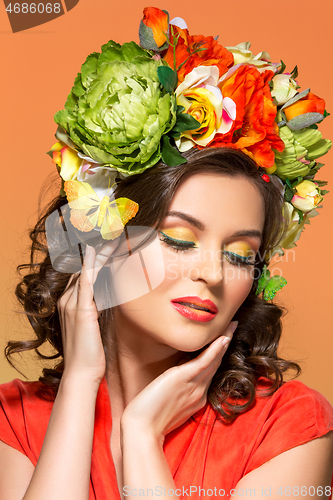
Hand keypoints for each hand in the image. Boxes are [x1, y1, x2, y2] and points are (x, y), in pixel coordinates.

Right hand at [57, 241, 117, 382]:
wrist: (81, 373)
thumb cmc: (89, 354)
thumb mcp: (93, 327)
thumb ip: (96, 311)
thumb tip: (108, 300)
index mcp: (70, 304)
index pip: (83, 274)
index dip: (95, 259)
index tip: (109, 245)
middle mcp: (67, 300)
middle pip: (83, 268)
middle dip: (98, 252)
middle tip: (113, 234)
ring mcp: (72, 304)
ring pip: (86, 270)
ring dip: (99, 253)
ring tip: (112, 237)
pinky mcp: (81, 309)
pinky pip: (86, 280)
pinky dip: (92, 264)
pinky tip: (98, 251)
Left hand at [121, 322, 236, 441]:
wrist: (141, 429)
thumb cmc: (149, 418)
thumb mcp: (168, 402)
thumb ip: (177, 390)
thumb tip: (176, 376)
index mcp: (196, 397)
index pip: (210, 371)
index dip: (218, 355)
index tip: (224, 340)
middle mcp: (199, 391)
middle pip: (216, 363)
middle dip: (225, 344)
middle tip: (233, 326)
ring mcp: (194, 386)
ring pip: (214, 360)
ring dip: (224, 341)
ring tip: (231, 326)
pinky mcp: (184, 379)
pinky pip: (204, 362)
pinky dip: (214, 350)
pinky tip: (223, 338)